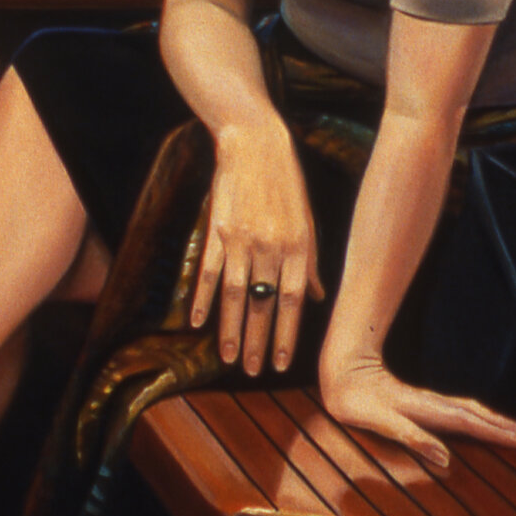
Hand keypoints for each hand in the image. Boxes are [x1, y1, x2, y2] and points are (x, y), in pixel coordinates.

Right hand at [190, 121, 322, 375]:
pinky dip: (202, 297)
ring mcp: (240, 239)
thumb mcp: (308, 220)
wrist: (254, 143)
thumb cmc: (286, 181)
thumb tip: (318, 297)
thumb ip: (310, 261)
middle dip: (258, 341)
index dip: (288, 335)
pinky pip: (208, 270)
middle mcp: (269, 247)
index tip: (284, 364)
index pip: (293, 301)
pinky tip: (197, 321)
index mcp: (297, 247)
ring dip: (230, 329)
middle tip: (253, 372)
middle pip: (262, 304)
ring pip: (234, 294)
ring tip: (228, 358)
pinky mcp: (216, 229)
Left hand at [319, 351, 515, 468]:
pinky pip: (456, 409)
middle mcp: (431, 404)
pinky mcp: (418, 401)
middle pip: (476, 415)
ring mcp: (426, 401)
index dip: (499, 433)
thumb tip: (446, 460)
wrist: (339, 370)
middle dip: (506, 426)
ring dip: (494, 420)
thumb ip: (411, 437)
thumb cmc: (353, 399)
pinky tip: (477, 419)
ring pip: (468, 410)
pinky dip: (475, 415)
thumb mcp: (377, 421)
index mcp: (426, 411)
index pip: (471, 424)